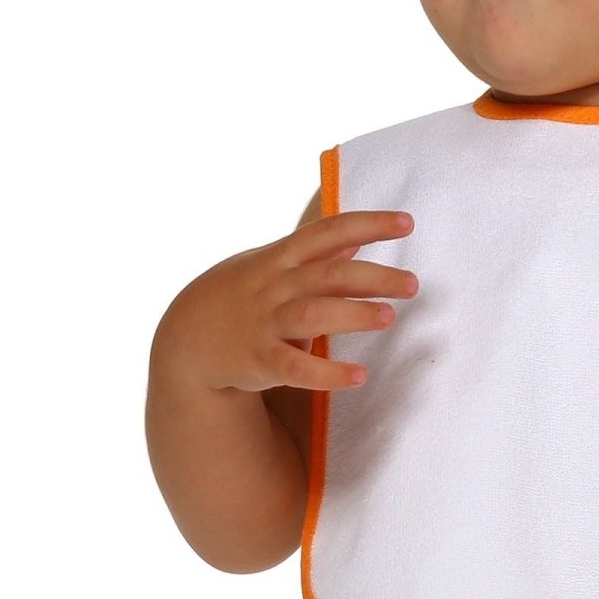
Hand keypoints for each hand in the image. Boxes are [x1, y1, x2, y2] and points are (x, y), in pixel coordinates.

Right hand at [158, 210, 418, 392]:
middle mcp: (276, 286)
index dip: (369, 224)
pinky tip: (360, 376)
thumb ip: (318, 254)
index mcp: (283, 256)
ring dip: (353, 315)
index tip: (408, 222)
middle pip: (329, 274)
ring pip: (313, 315)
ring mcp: (265, 323)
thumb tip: (361, 239)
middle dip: (373, 277)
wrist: (186, 338)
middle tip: (413, 284)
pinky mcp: (259, 361)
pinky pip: (296, 369)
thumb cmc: (243, 293)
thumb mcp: (274, 263)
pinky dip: (328, 374)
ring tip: (389, 317)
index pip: (330, 231)